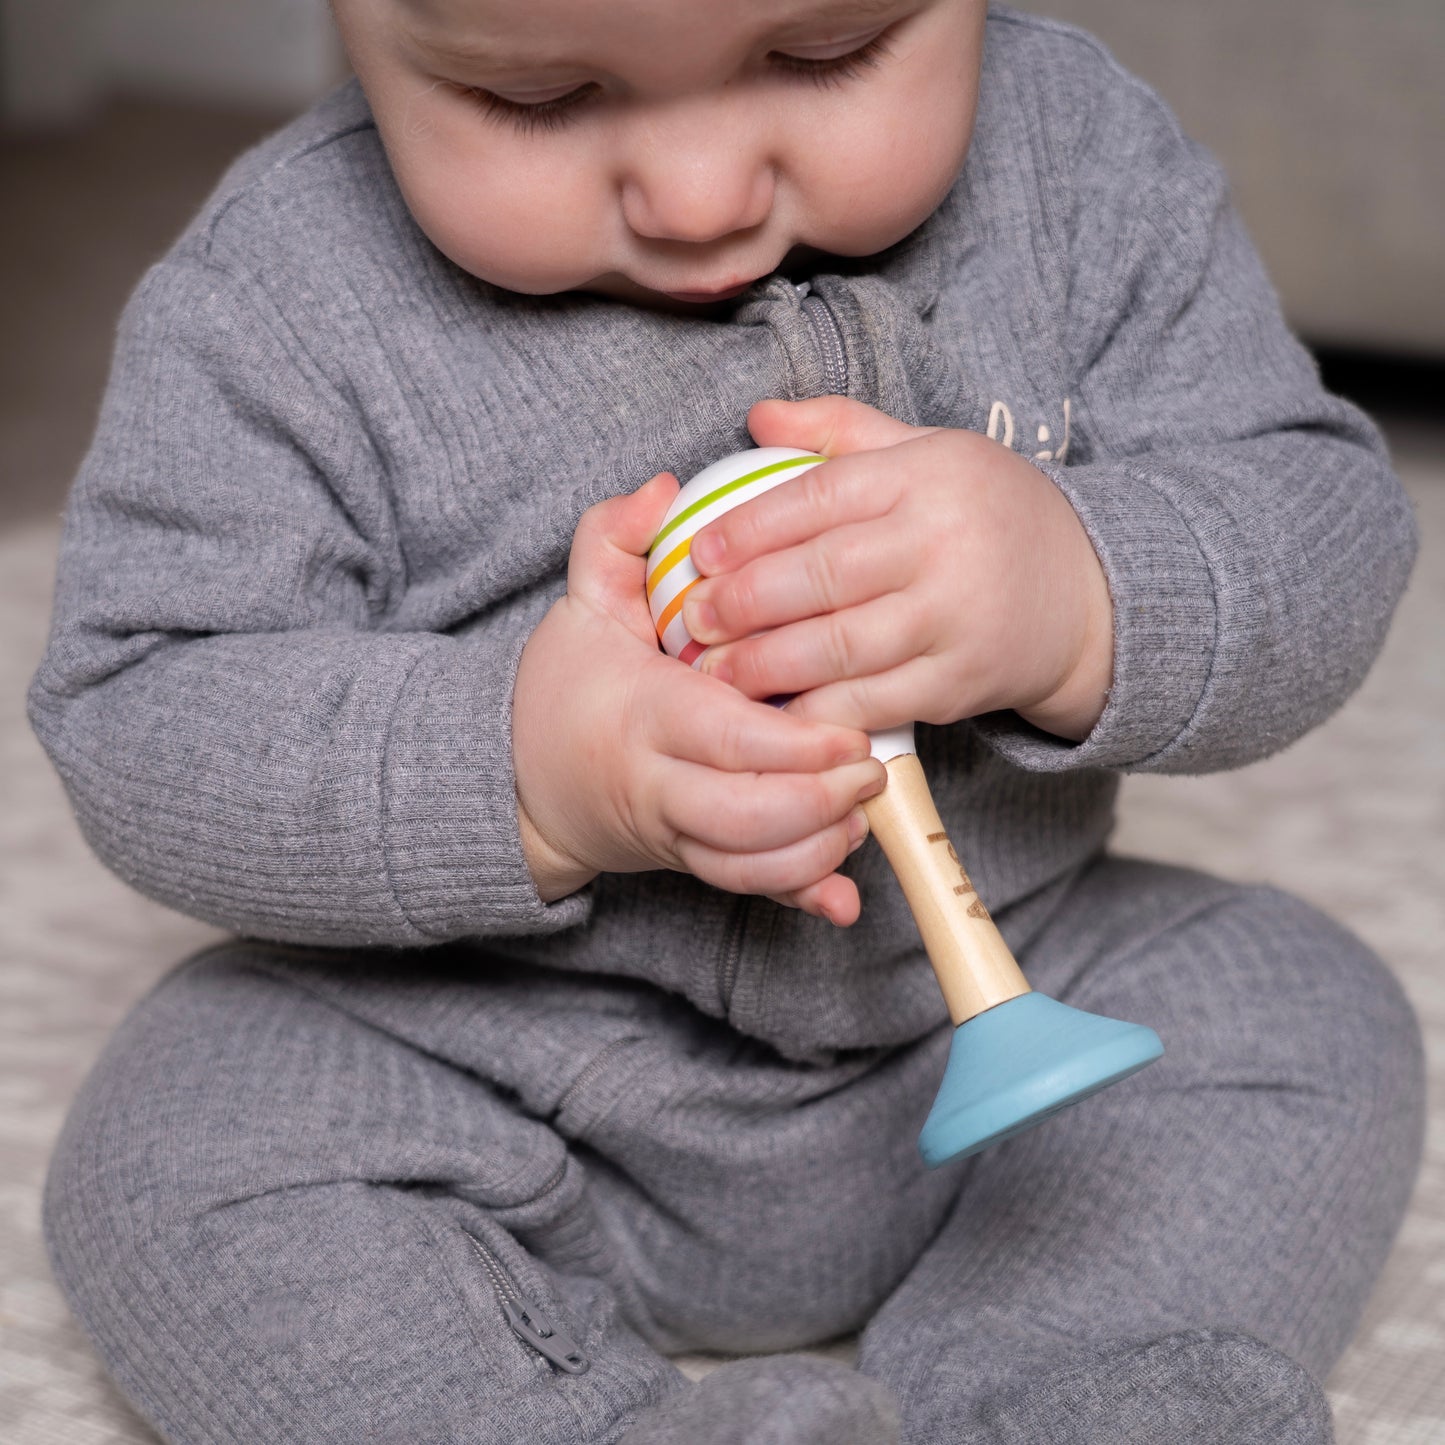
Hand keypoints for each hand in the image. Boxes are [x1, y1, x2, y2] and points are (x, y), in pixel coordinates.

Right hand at [512, 471, 886, 924]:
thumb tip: (663, 488)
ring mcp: (673, 831)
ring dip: (814, 851)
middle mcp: (657, 784)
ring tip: (860, 811)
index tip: (848, 730)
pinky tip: (842, 894)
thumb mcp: (579, 602)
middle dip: (817, 803)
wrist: (526, 778)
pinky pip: (744, 892)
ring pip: (747, 866)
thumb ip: (613, 538)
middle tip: (869, 769)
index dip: (793, 744)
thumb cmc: (566, 686)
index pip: (725, 738)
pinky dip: (796, 896)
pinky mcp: (689, 862)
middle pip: (744, 816)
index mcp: (643, 715)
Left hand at [680, 397, 1113, 740]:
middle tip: (693, 619)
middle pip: (823, 576)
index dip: (749, 528)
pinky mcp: (959, 683)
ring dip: (767, 664)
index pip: (820, 498)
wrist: (1086, 595)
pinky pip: (873, 701)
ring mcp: (954, 620)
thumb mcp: (929, 453)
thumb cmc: (988, 516)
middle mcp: (942, 545)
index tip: (699, 552)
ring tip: (715, 671)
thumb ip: (842, 431)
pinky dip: (817, 711)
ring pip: (841, 646)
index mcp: (927, 476)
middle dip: (746, 602)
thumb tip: (758, 416)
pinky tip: (774, 712)